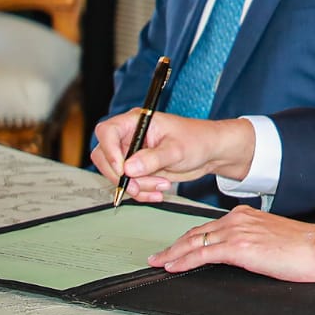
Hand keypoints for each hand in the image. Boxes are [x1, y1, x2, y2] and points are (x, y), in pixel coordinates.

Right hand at [89, 110, 256, 202]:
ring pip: (116, 175)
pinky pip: (128, 185)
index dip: (109, 150)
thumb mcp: (177, 150)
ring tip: (162, 185)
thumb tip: (128, 168)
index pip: (107, 131)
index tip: (122, 168)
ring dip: (137, 186)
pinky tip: (158, 193)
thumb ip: (153, 158)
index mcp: (137, 121)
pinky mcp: (137, 169)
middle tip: (142, 184)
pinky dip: (141, 192)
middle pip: (105, 157)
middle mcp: (130, 136)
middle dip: (123, 176)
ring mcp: (132, 154)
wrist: (210, 153)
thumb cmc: (198, 140)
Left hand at [149, 205, 314, 282]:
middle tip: (157, 256)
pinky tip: (173, 266)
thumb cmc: (303, 248)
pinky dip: (184, 259)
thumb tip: (239, 256)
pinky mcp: (238, 247)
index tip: (176, 247)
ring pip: (195, 241)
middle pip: (196, 232)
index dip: (189, 238)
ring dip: (173, 253)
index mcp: (247, 215)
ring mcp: (237, 231)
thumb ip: (251, 242)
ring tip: (158, 262)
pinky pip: (203, 253)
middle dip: (174, 245)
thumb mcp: (271, 239)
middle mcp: (239, 219)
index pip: (209, 227)